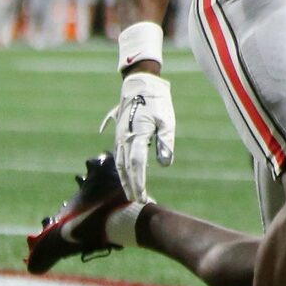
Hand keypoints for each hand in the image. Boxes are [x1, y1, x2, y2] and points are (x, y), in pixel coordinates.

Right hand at [100, 72, 174, 202]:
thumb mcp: (167, 120)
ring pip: (120, 163)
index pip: (136, 166)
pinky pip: (119, 155)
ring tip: (131, 193)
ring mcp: (120, 136)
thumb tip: (165, 164)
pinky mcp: (119, 134)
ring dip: (125, 179)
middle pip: (126, 168)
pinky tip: (126, 175)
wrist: (140, 84)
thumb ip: (165, 142)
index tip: (143, 197)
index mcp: (137, 136)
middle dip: (131, 186)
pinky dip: (122, 168)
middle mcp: (124, 139)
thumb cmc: (157, 101)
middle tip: (138, 202)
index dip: (139, 183)